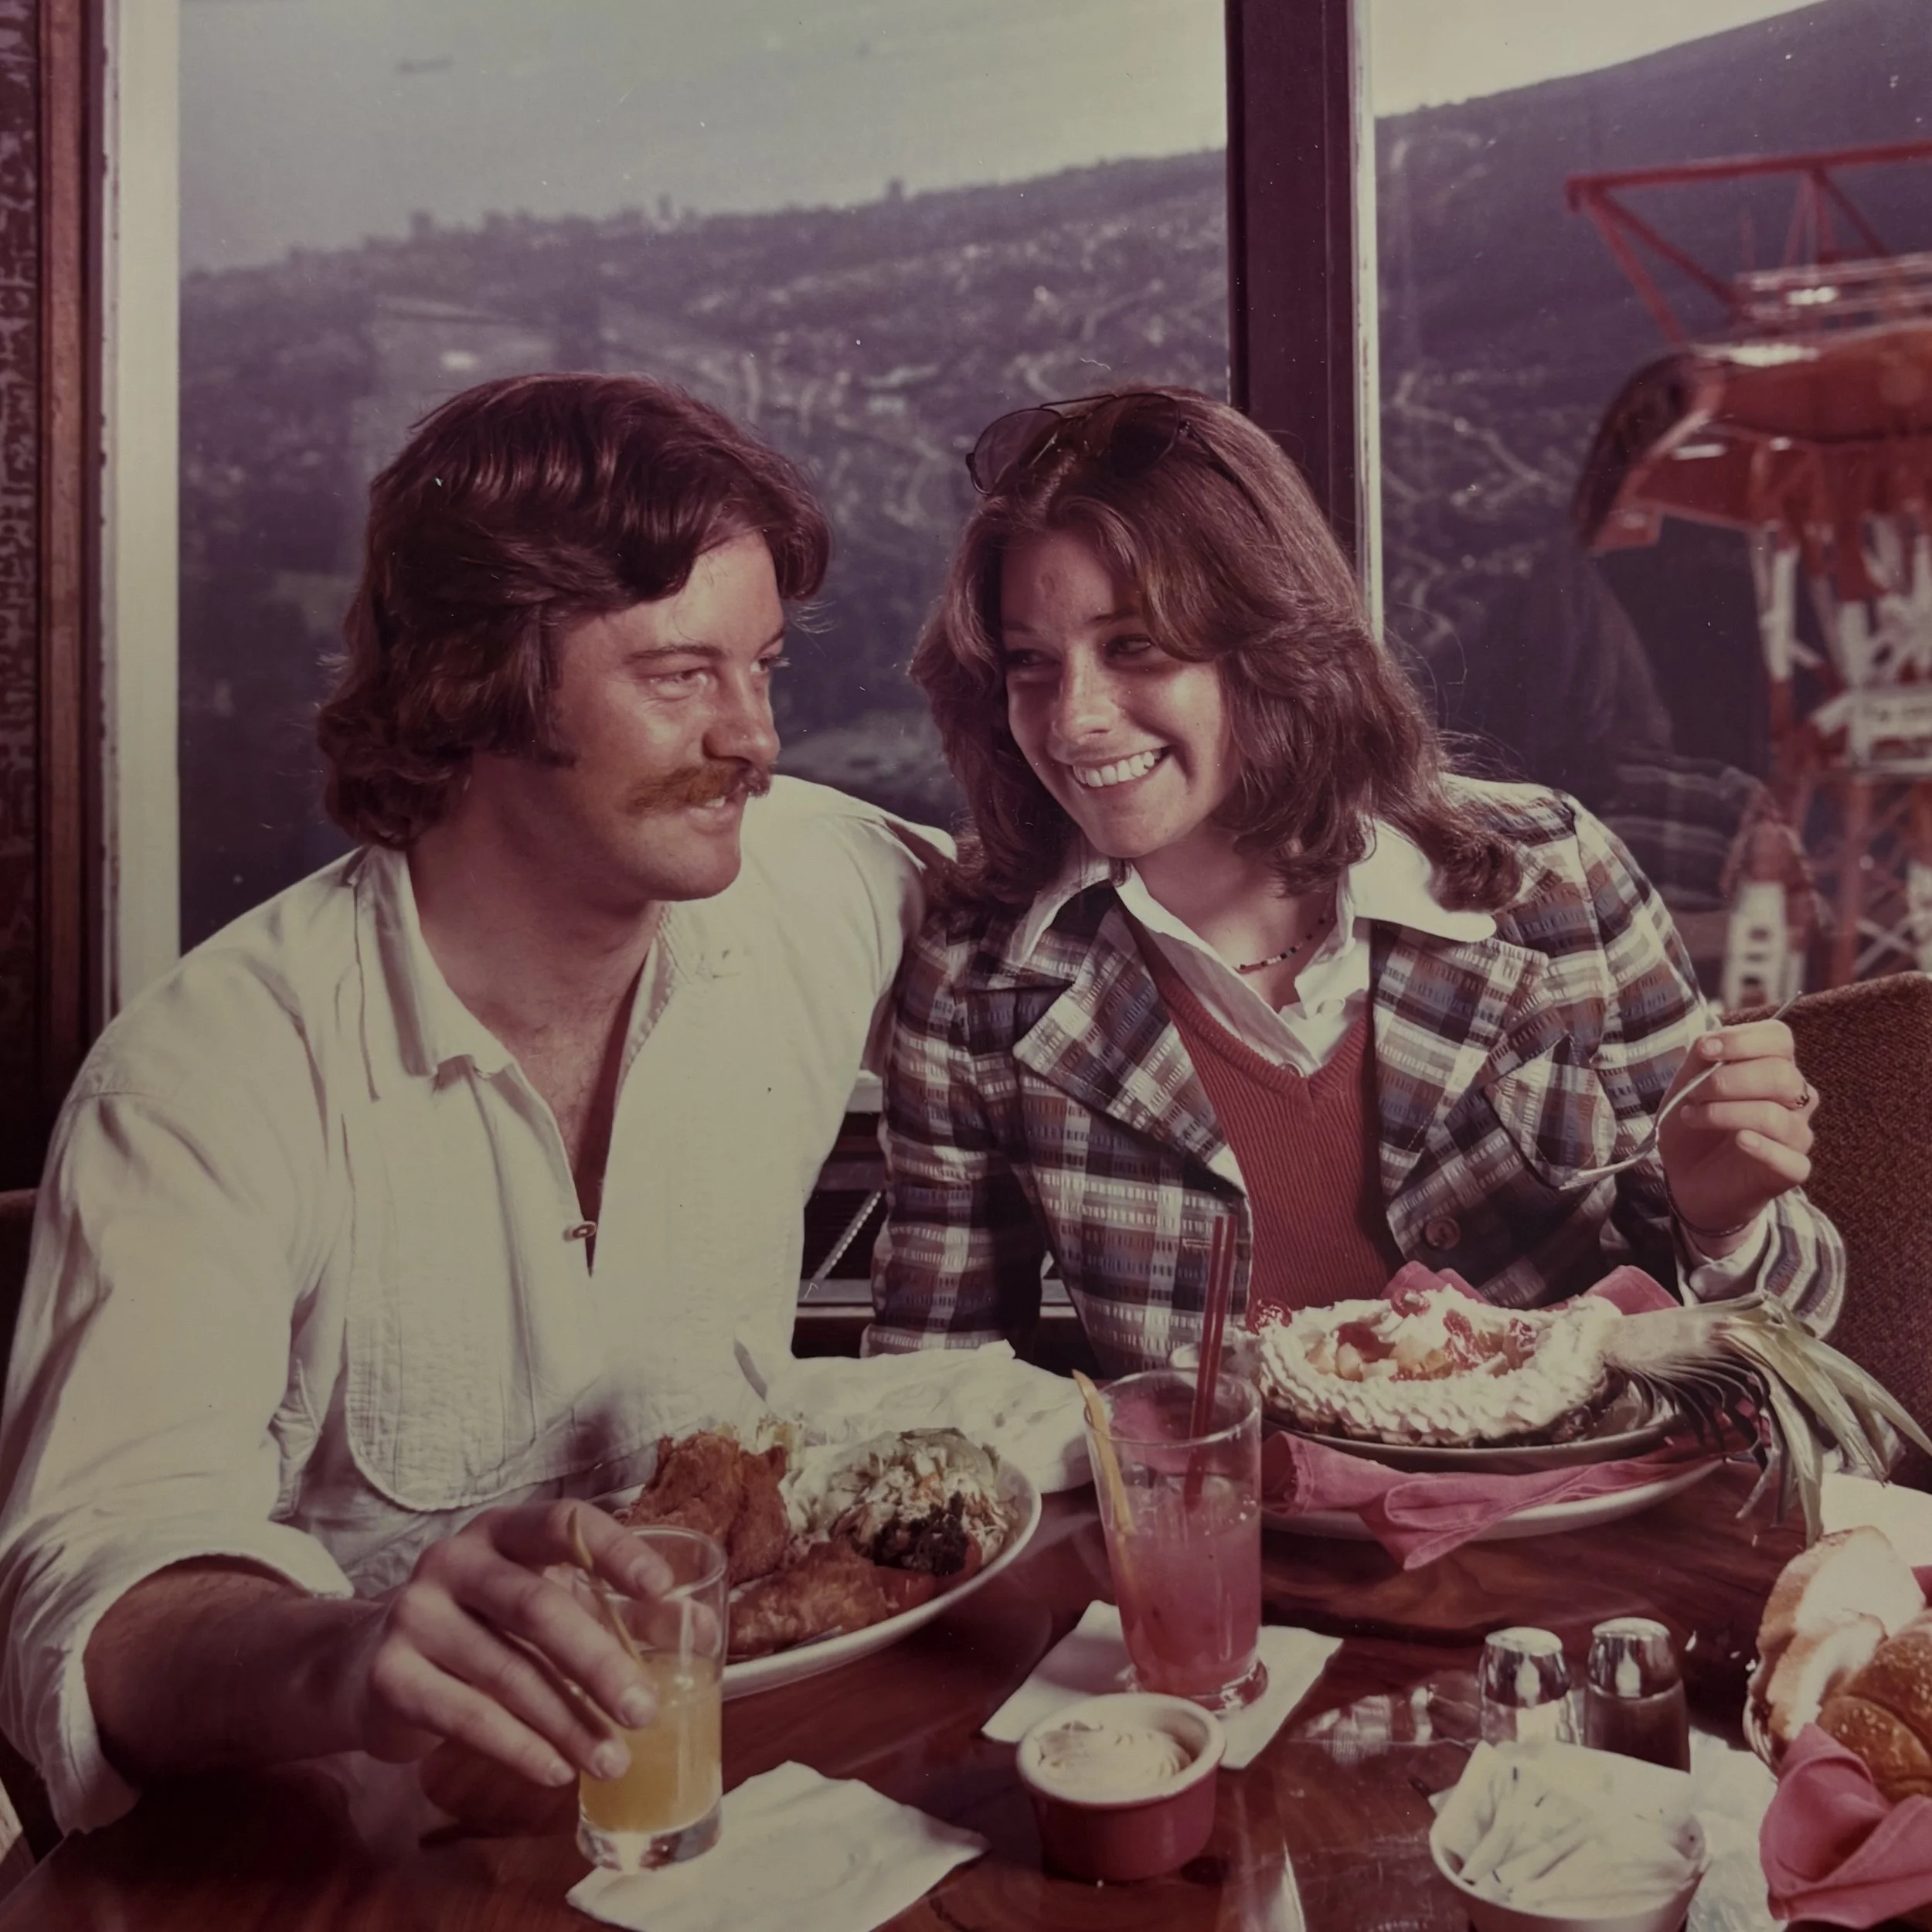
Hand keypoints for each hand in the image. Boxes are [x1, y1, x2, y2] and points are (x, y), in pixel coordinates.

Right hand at [332, 1500, 669, 1790]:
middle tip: (645, 1710)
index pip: (564, 1523)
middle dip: (599, 1662)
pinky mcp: (391, 1674)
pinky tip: (556, 1770)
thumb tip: (701, 1631)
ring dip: (568, 1722)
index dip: (615, 1550)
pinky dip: (519, 1747)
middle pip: (538, 1606)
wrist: (363, 1664)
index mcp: (502, 1531)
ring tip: (613, 1759)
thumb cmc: (478, 1627)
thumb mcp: (540, 1604)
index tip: (662, 1588)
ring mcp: (416, 1615)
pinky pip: (466, 1716)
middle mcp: (455, 1560)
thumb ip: (615, 1613)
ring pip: (507, 1671)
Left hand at [1657, 1019, 1817, 1253]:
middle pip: (1780, 1075)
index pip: (1779, 1039)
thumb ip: (1700, 1061)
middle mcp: (1794, 1098)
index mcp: (1773, 1067)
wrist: (1687, 1179)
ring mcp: (1796, 1135)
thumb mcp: (1685, 1087)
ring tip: (1692, 1117)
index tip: (1705, 1049)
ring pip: (1776, 1115)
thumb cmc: (1693, 1126)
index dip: (1743, 1039)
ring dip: (1726, 1113)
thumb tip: (1710, 1041)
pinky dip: (1763, 1147)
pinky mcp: (1793, 1169)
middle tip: (1694, 1094)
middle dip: (1727, 1080)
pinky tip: (1739, 1141)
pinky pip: (1790, 1158)